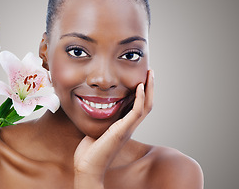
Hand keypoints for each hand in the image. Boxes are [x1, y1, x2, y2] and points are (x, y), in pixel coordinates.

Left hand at [73, 70, 153, 187]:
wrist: (87, 166)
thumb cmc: (89, 150)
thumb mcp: (95, 128)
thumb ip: (98, 118)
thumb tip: (93, 105)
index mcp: (124, 126)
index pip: (138, 106)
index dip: (142, 92)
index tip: (141, 78)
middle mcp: (129, 127)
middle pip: (146, 104)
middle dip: (150, 87)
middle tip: (150, 72)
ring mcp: (128, 129)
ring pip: (146, 106)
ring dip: (149, 89)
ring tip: (150, 74)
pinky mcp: (123, 131)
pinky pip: (136, 112)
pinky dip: (140, 98)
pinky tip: (140, 86)